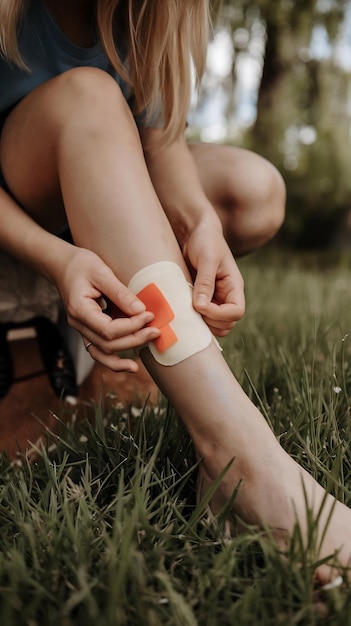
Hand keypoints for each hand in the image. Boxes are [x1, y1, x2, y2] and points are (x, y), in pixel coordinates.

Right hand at [53, 246, 159, 371]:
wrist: (62, 266)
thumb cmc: (81, 265)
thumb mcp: (101, 272)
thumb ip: (120, 292)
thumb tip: (140, 309)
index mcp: (79, 310)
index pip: (108, 329)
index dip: (131, 326)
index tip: (148, 315)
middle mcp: (78, 324)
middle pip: (108, 344)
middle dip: (134, 339)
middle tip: (156, 330)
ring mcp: (82, 329)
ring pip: (102, 353)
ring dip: (125, 354)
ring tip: (143, 356)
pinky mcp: (88, 330)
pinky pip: (99, 351)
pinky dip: (113, 360)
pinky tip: (130, 366)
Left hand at [183, 222, 244, 335]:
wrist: (194, 232)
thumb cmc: (205, 240)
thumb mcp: (207, 258)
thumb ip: (206, 282)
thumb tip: (201, 306)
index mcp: (234, 286)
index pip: (236, 312)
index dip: (219, 315)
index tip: (200, 306)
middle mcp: (227, 296)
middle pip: (227, 324)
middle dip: (210, 321)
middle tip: (192, 308)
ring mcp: (215, 300)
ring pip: (215, 325)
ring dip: (202, 323)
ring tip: (187, 308)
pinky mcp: (202, 300)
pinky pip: (201, 319)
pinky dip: (193, 319)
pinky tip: (182, 308)